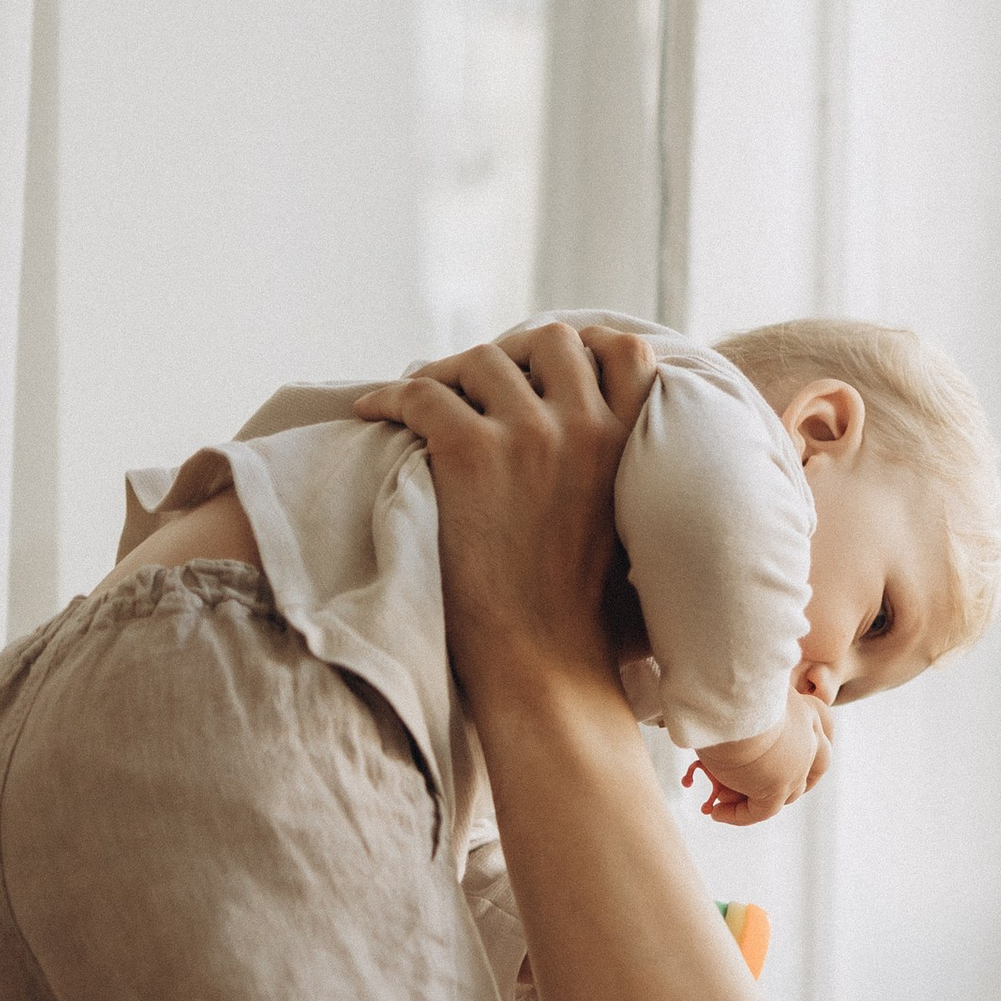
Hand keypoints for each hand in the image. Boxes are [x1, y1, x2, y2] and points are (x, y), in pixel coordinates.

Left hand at [352, 319, 658, 725]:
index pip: (627, 351)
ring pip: (481, 359)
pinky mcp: (470, 453)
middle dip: (510, 353)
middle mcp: (583, 427)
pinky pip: (420, 393)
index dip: (587, 344)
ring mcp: (527, 435)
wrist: (542, 661)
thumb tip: (562, 431)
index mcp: (625, 445)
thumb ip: (603, 466)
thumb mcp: (618, 524)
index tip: (546, 366)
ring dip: (448, 375)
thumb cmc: (575, 612)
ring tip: (419, 402)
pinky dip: (390, 396)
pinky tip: (372, 414)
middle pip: (549, 339)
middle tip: (472, 384)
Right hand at [692, 696, 832, 826]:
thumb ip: (754, 696)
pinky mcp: (777, 785)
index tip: (807, 749)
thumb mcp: (749, 685)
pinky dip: (739, 815)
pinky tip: (717, 813)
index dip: (817, 744)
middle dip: (796, 781)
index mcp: (806, 707)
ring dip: (757, 799)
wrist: (729, 694)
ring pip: (786, 793)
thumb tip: (742, 682)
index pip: (825, 728)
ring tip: (725, 799)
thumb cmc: (729, 683)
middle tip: (765, 788)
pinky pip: (760, 810)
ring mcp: (797, 765)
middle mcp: (810, 736)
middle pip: (815, 767)